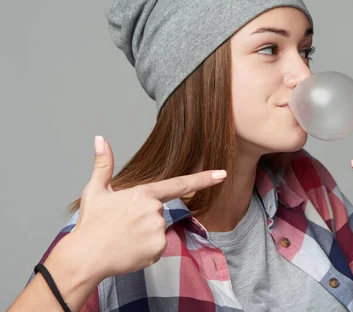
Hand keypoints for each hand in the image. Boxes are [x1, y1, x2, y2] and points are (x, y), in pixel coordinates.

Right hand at [65, 136, 226, 280]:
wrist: (85, 258)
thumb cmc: (90, 224)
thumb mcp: (95, 191)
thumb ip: (103, 165)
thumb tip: (100, 139)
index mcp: (143, 194)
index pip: (179, 184)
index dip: (203, 179)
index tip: (222, 174)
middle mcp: (155, 211)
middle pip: (159, 212)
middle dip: (144, 218)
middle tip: (122, 226)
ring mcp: (158, 231)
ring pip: (158, 231)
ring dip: (144, 234)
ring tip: (123, 238)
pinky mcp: (158, 249)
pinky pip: (158, 247)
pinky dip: (146, 249)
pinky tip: (129, 250)